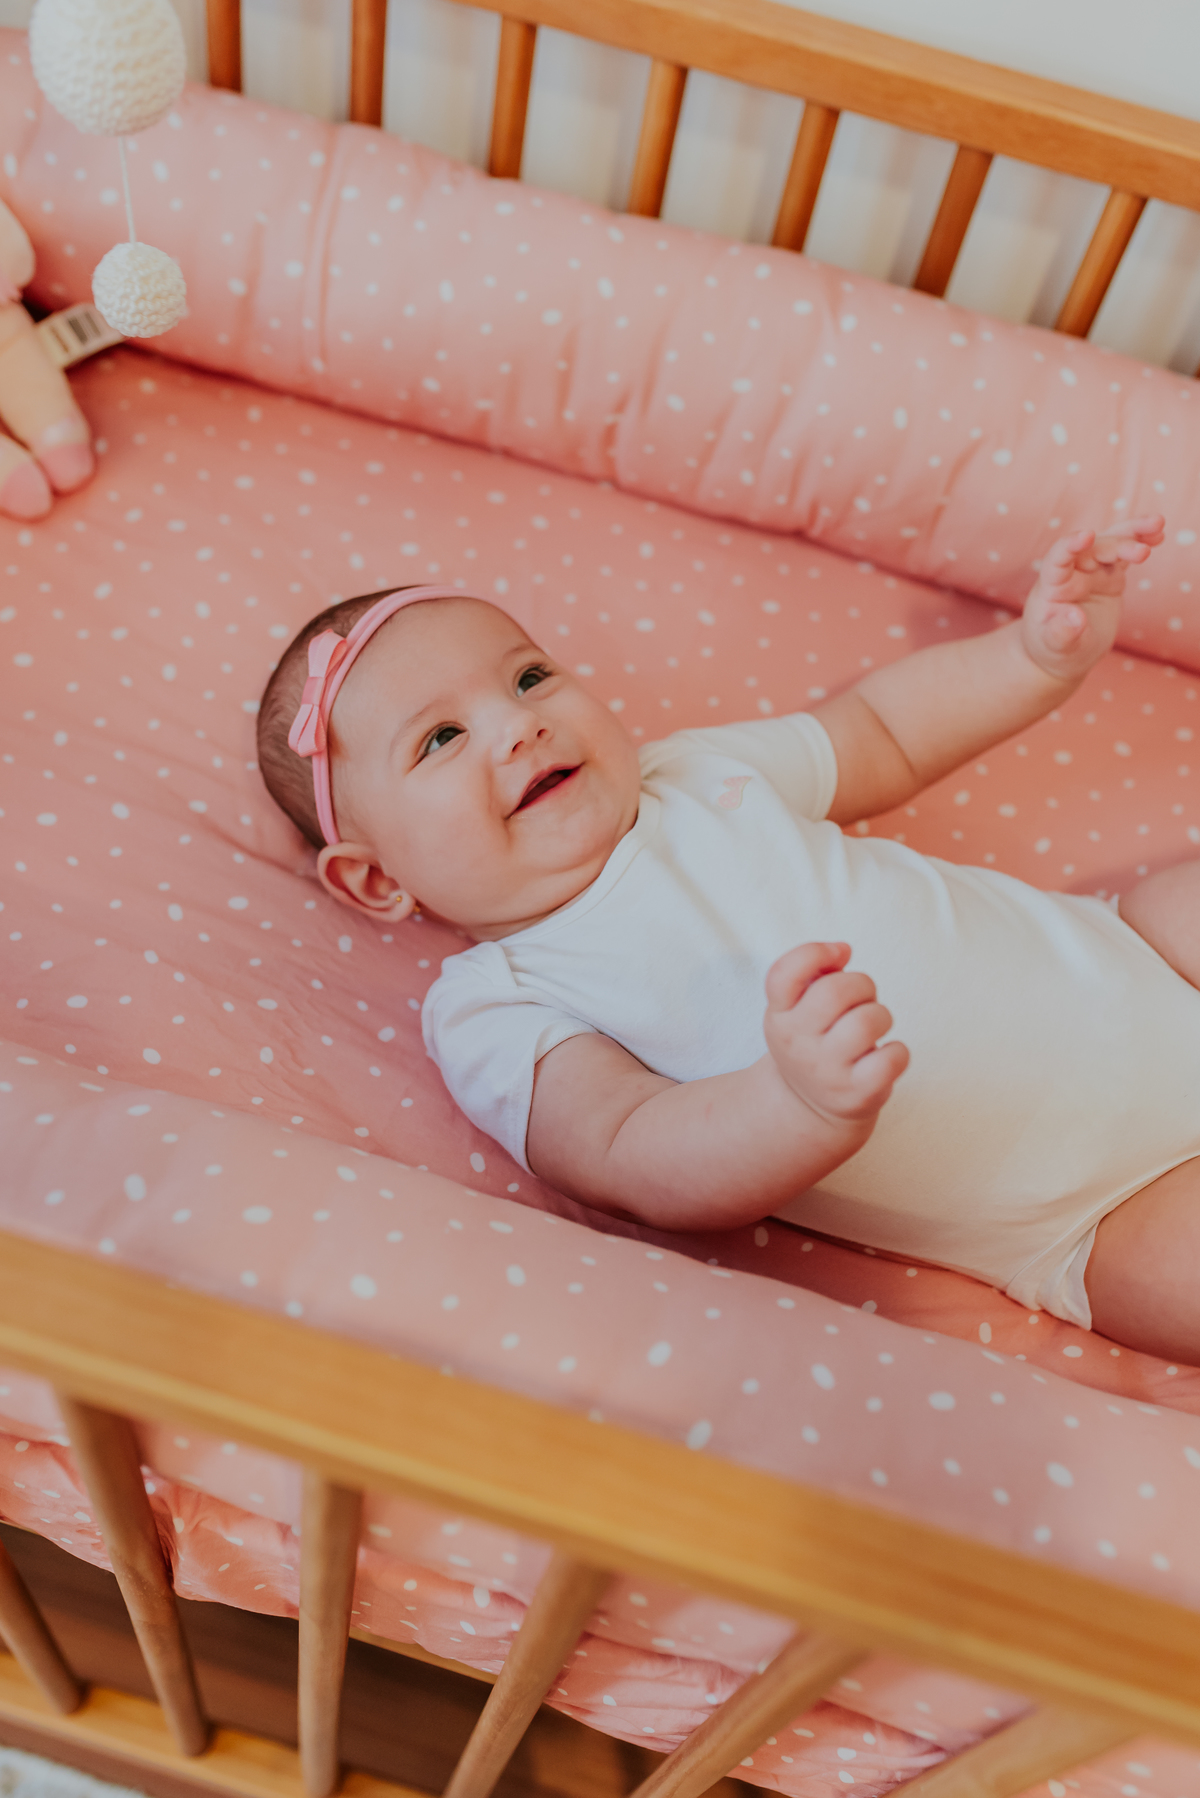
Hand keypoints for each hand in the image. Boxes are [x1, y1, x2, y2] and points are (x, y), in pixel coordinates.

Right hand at [762, 942, 908, 1125]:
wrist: (808, 1107)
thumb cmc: (813, 1041)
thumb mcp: (797, 1008)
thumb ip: (815, 971)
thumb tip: (842, 950)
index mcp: (779, 1015)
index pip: (783, 974)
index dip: (815, 952)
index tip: (839, 953)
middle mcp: (796, 1043)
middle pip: (836, 990)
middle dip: (862, 984)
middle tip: (862, 1000)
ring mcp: (826, 1071)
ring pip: (868, 1020)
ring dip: (881, 1016)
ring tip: (873, 1028)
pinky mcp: (857, 1093)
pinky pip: (893, 1057)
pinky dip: (898, 1051)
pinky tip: (885, 1055)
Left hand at [1021, 514, 1164, 681]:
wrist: (1065, 653)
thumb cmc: (1053, 650)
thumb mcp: (1055, 647)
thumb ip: (1061, 634)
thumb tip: (1076, 619)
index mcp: (1052, 586)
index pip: (1058, 560)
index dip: (1070, 545)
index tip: (1086, 535)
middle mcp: (1072, 572)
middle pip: (1094, 549)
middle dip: (1117, 546)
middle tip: (1142, 553)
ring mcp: (1093, 572)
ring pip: (1112, 544)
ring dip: (1133, 533)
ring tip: (1158, 524)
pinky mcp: (1110, 576)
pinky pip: (1125, 556)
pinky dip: (1141, 543)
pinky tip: (1158, 535)